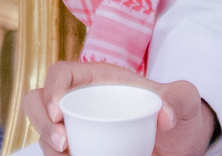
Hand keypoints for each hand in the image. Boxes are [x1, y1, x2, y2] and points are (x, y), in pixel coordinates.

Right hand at [21, 60, 213, 154]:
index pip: (60, 73)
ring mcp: (76, 125)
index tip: (58, 113)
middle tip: (63, 144)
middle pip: (37, 101)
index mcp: (96, 78)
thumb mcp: (184, 99)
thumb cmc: (176, 111)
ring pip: (43, 131)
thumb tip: (165, 116)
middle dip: (41, 122)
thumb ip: (180, 97)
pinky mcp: (78, 148)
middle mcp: (80, 100)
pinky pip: (57, 153)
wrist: (178, 142)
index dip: (51, 89)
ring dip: (46, 146)